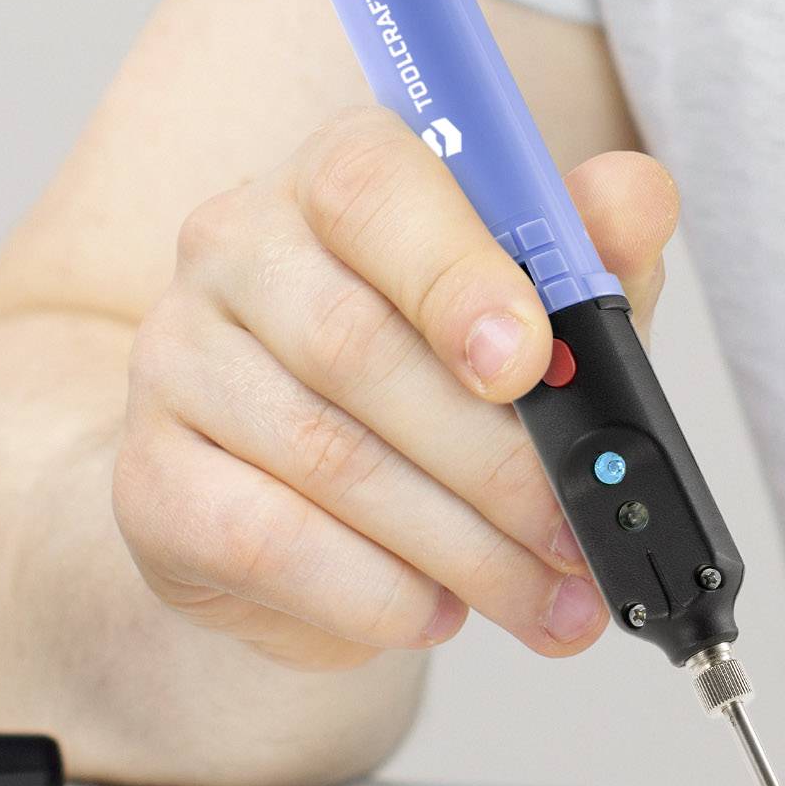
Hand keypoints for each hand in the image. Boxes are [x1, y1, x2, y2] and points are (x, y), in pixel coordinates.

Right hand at [107, 108, 679, 674]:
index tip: (525, 361)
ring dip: (460, 545)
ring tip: (545, 596)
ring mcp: (176, 360)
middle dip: (495, 458)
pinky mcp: (149, 480)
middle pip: (357, 345)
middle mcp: (236, 245)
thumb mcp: (541, 308)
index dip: (454, 274)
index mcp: (337, 174)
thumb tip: (636, 200)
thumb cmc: (435, 375)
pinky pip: (266, 541)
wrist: (294, 492)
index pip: (373, 188)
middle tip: (578, 532)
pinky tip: (438, 611)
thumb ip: (592, 252)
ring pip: (326, 455)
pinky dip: (373, 590)